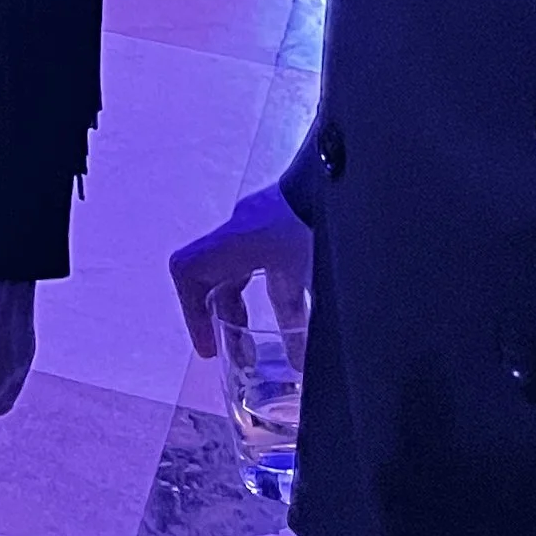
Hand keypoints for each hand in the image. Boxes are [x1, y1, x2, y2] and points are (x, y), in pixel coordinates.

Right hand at [171, 182, 312, 359]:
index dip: (191, 313)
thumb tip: (310, 370)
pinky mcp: (296, 223)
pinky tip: (315, 325)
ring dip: (264, 313)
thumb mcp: (318, 278)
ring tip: (289, 357)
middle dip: (226, 321)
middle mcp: (246, 230)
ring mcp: (271, 224)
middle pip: (217, 276)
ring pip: (251, 274)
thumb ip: (312, 326)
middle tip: (242, 359)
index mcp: (239, 241)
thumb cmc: (323, 222)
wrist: (347, 165)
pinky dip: (290, 298)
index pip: (189, 271)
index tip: (209, 347)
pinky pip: (279, 267)